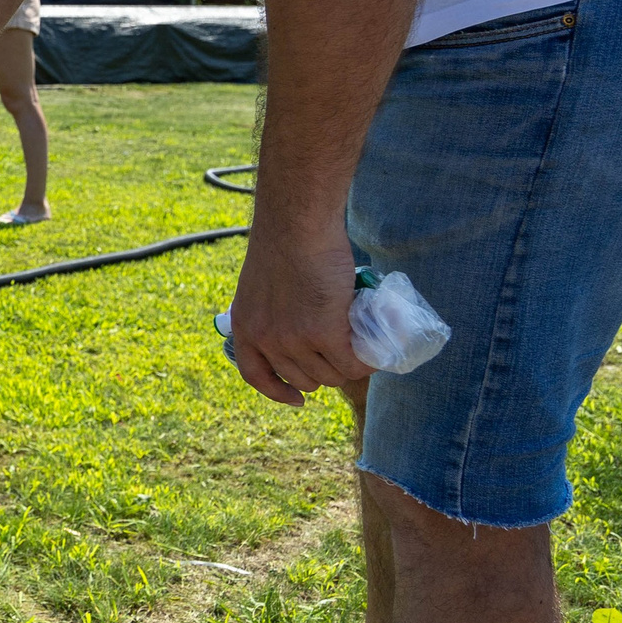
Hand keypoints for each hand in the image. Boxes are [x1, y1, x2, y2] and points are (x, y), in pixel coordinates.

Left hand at [226, 222, 372, 405]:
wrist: (297, 224)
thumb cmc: (285, 242)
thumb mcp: (263, 284)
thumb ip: (274, 309)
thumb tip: (300, 324)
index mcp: (246, 327)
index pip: (256, 376)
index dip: (278, 392)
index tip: (296, 398)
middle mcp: (266, 340)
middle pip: (302, 379)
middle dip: (324, 371)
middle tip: (343, 351)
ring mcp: (294, 340)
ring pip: (330, 375)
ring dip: (348, 366)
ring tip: (361, 346)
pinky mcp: (324, 334)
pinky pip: (352, 364)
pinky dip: (367, 363)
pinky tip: (375, 353)